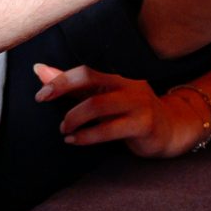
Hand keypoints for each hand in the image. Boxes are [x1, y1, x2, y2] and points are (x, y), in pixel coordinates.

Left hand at [34, 64, 206, 158]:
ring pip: (98, 105)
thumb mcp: (102, 97)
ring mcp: (138, 104)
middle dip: (62, 92)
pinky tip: (75, 140)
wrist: (171, 130)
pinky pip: (110, 129)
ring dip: (74, 118)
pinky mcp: (144, 125)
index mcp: (116, 78)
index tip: (40, 94)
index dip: (60, 80)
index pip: (85, 71)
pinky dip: (87, 136)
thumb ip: (73, 86)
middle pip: (90, 82)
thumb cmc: (131, 114)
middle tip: (47, 108)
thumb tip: (39, 69)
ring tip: (64, 130)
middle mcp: (128, 86)